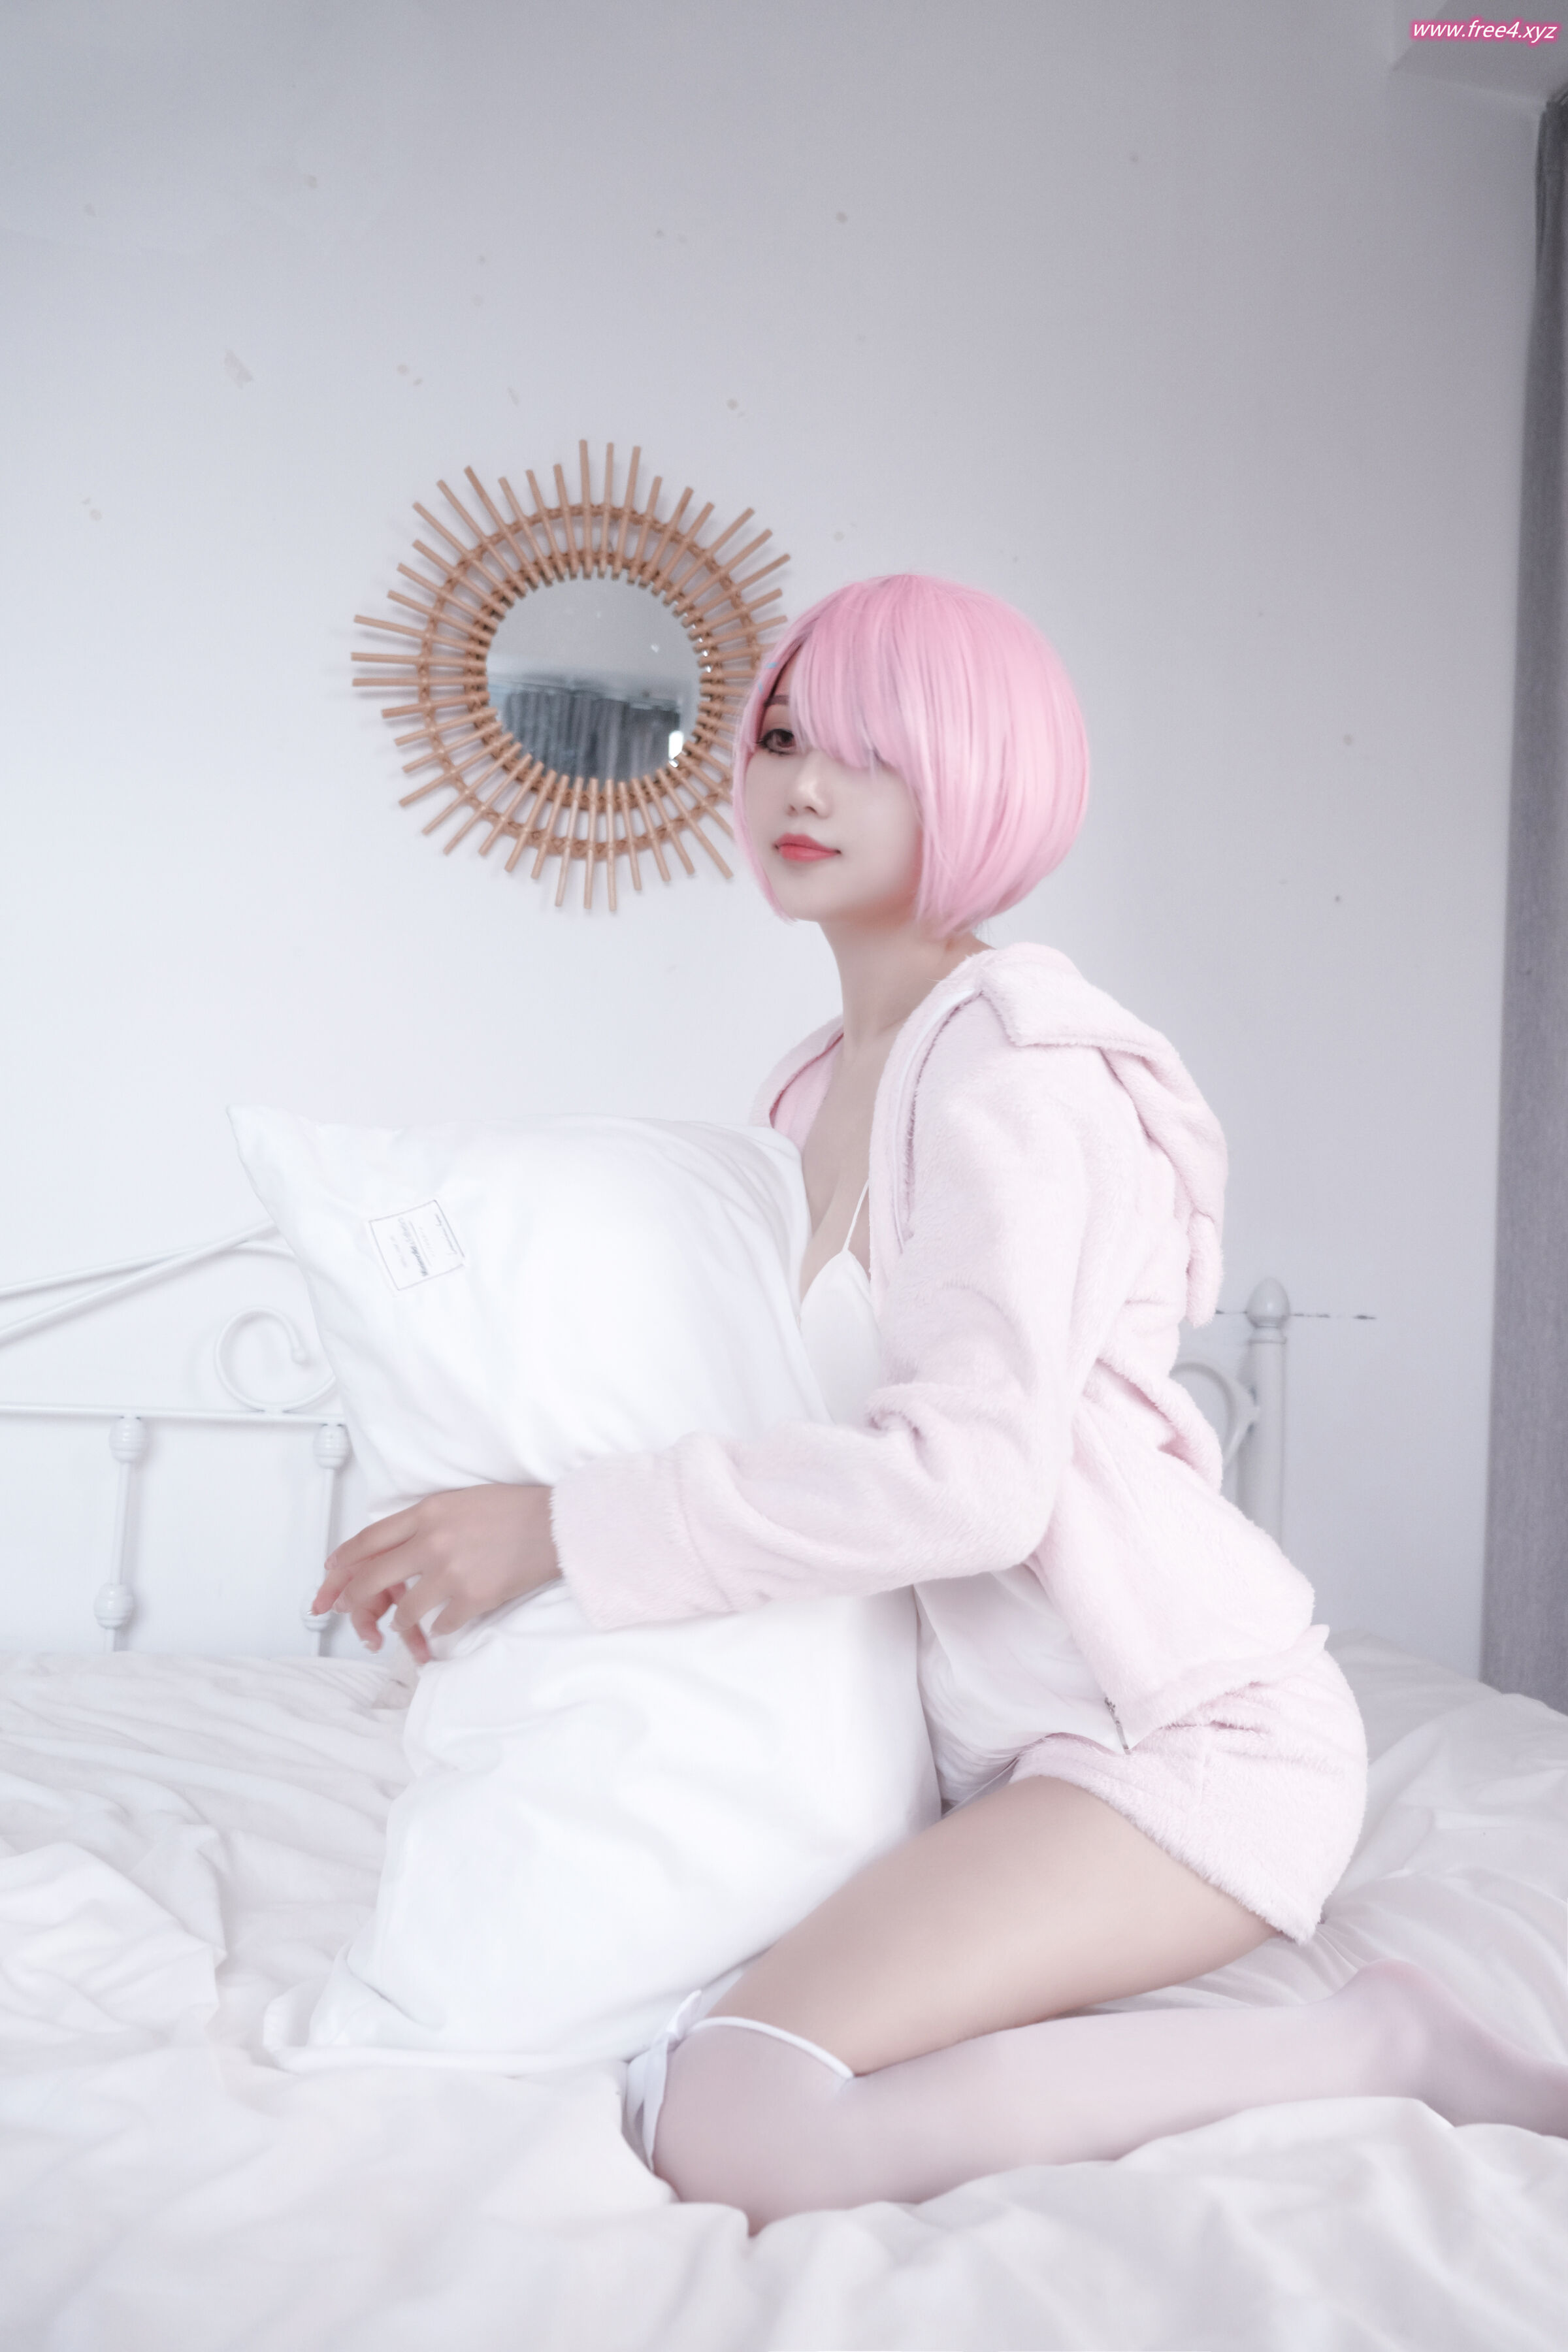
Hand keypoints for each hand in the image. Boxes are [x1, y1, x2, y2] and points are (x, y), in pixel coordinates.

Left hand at [313, 1484, 558, 1663]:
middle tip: (348, 1608)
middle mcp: (433, 1542)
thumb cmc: (513, 1509)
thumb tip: (399, 1542)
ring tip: (404, 1622)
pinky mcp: (473, 1598)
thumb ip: (427, 1520)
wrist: (555, 1524)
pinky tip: (443, 1626)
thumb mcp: (460, 1501)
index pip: (371, 1538)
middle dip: (356, 1597)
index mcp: (429, 1512)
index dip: (345, 1558)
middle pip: (375, 1576)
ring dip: (401, 1620)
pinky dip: (438, 1629)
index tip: (333, 1568)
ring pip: (406, 1609)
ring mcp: (452, 1572)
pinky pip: (441, 1624)